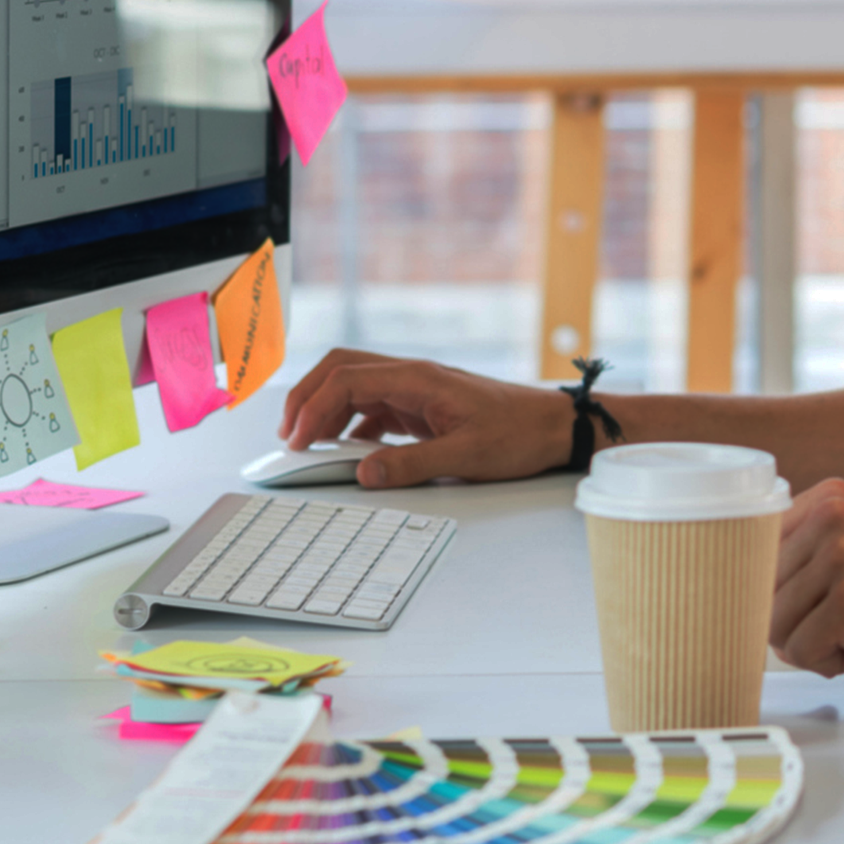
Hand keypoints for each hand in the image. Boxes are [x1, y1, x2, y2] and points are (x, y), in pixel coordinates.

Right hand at [278, 348, 570, 488]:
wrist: (554, 426)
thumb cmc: (519, 434)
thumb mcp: (467, 457)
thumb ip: (413, 464)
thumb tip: (364, 473)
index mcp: (419, 378)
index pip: (347, 379)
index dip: (313, 407)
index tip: (298, 442)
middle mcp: (413, 375)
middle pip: (342, 369)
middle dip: (307, 397)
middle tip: (288, 436)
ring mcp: (417, 389)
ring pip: (355, 386)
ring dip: (326, 409)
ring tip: (307, 444)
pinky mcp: (423, 406)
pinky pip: (375, 407)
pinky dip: (352, 424)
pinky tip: (347, 451)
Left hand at [770, 478, 843, 682]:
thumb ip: (807, 550)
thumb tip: (739, 586)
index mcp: (828, 497)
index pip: (752, 553)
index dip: (775, 592)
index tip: (805, 604)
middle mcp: (830, 516)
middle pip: (759, 594)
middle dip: (799, 623)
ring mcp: (842, 556)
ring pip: (775, 627)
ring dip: (816, 646)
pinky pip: (802, 653)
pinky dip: (834, 664)